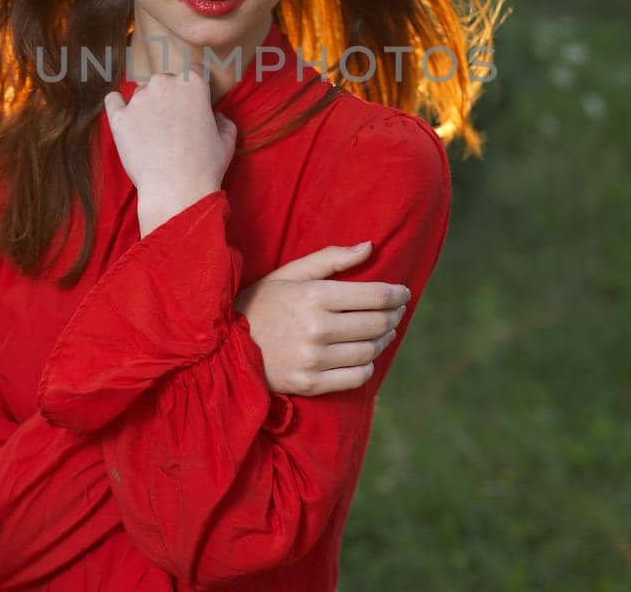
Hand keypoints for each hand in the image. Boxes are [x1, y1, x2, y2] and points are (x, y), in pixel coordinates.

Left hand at [103, 61, 237, 234]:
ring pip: (140, 92)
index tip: (192, 103)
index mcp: (192, 83)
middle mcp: (164, 84)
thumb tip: (214, 116)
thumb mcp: (227, 139)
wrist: (177, 190)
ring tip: (152, 131)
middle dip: (168, 96)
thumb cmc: (205, 165)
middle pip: (165, 80)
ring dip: (146, 104)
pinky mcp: (119, 118)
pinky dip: (118, 106)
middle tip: (172, 122)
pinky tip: (125, 118)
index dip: (193, 88)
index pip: (193, 72)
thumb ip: (222, 119)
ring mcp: (138, 100)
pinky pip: (113, 100)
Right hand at [234, 241, 410, 396]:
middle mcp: (316, 329)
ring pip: (370, 350)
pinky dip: (368, 365)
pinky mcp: (310, 384)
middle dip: (395, 314)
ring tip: (386, 329)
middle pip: (377, 323)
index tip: (404, 292)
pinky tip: (366, 354)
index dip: (396, 294)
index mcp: (313, 296)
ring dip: (385, 338)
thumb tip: (369, 247)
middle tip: (398, 309)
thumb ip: (331, 259)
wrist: (226, 347)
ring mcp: (313, 360)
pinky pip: (357, 377)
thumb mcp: (290, 273)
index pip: (374, 296)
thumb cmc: (262, 303)